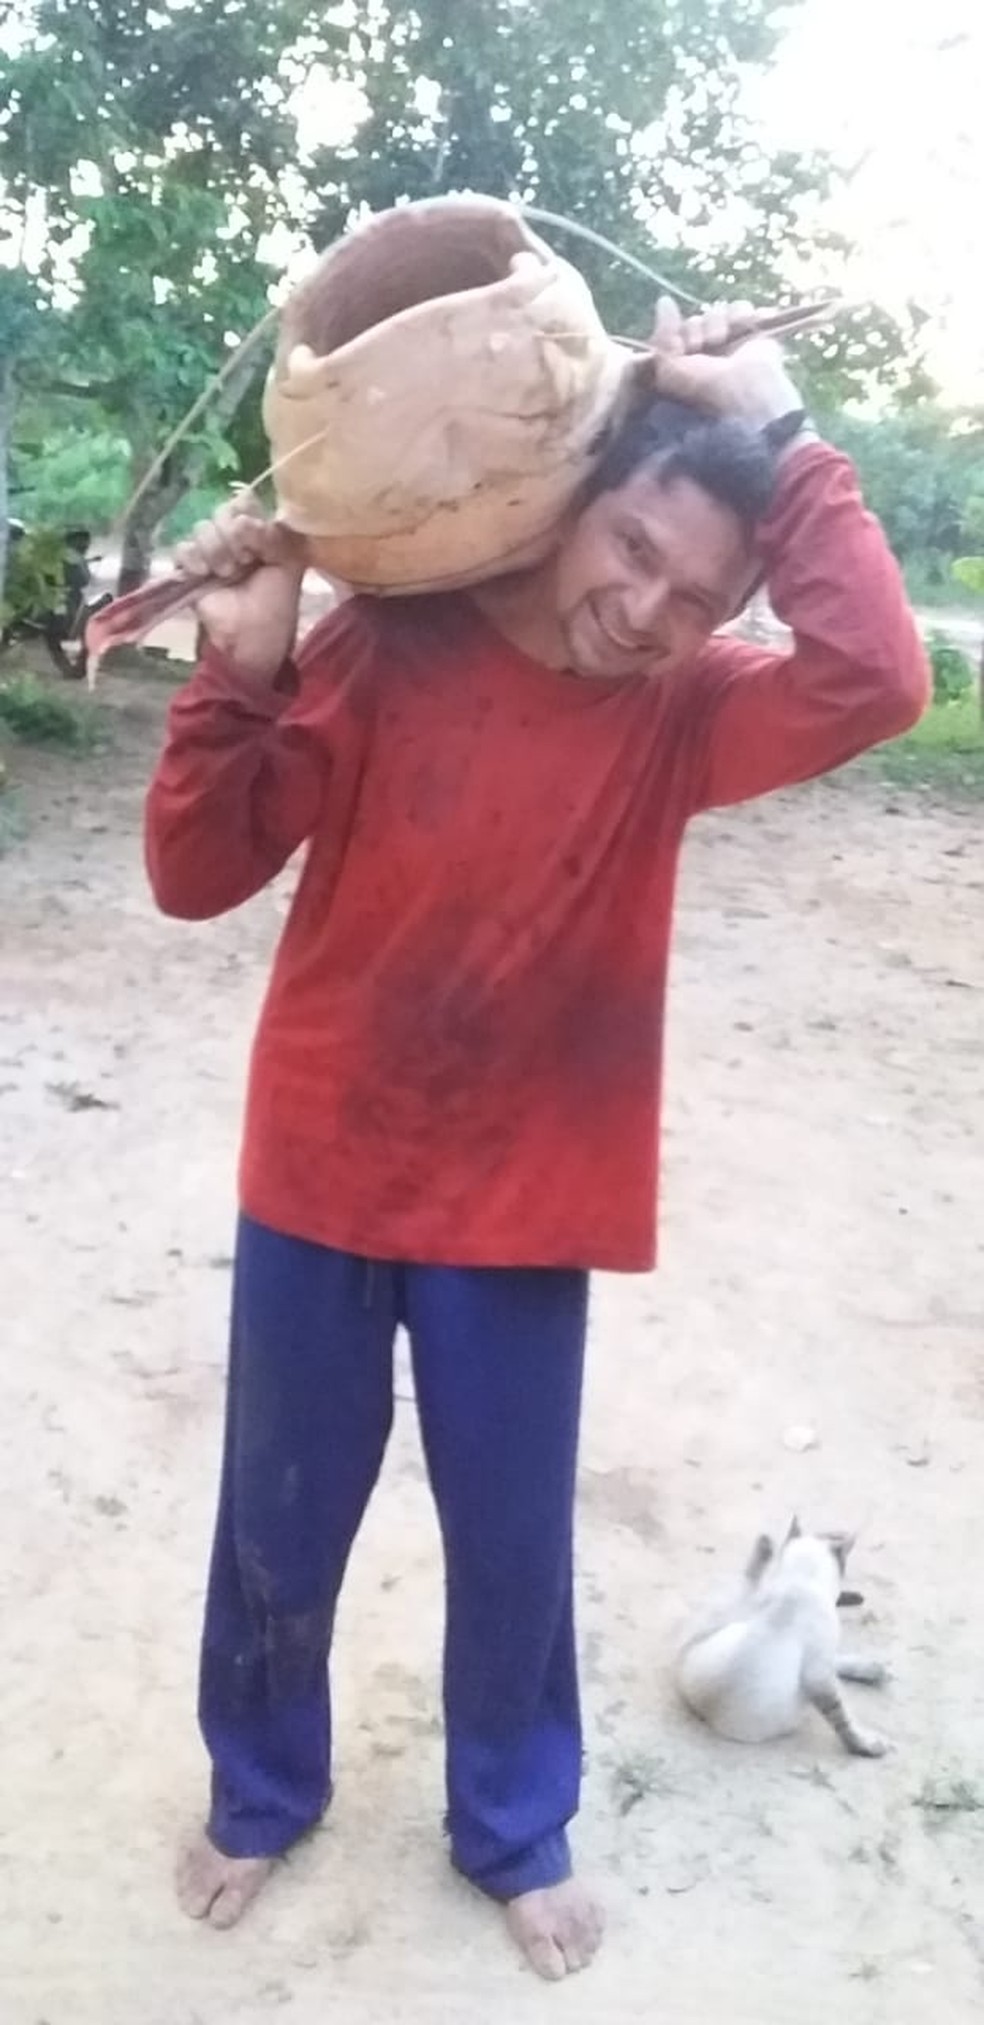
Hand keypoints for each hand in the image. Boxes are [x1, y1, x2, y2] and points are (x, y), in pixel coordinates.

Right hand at [174, 492, 305, 683]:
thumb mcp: (288, 565)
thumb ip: (274, 534)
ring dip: (216, 548)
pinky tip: (204, 573)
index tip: (258, 537)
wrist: (254, 638)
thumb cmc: (276, 605)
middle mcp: (233, 538)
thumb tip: (243, 521)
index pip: (245, 502)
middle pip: (221, 510)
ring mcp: (210, 553)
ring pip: (201, 527)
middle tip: (245, 559)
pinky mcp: (188, 570)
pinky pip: (181, 548)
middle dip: (233, 533)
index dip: (248, 515)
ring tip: (228, 573)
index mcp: (258, 534)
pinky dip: (192, 557)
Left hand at [648, 297, 803, 426]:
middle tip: (706, 346)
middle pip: (696, 319)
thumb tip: (664, 300)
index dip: (677, 334)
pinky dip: (741, 314)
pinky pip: (741, 307)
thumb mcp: (670, 369)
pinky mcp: (753, 332)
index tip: (685, 348)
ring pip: (717, 311)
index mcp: (687, 363)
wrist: (747, 393)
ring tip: (724, 340)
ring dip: (718, 323)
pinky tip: (743, 326)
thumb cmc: (705, 388)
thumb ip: (662, 337)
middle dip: (699, 329)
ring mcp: (731, 342)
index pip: (675, 331)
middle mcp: (708, 352)